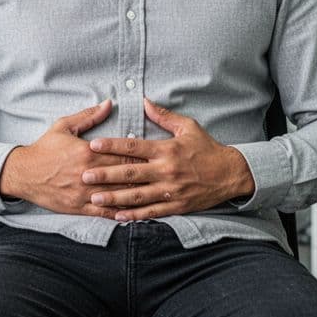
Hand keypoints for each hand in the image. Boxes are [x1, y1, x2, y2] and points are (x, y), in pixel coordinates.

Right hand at [0, 99, 147, 217]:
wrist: (23, 173)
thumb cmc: (44, 149)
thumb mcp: (63, 126)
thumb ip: (89, 116)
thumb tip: (108, 103)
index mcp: (87, 153)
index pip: (122, 154)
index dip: (142, 155)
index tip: (155, 155)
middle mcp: (88, 174)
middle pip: (125, 175)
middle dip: (144, 175)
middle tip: (161, 174)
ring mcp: (84, 193)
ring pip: (118, 195)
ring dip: (137, 195)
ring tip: (154, 194)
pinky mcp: (79, 207)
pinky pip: (104, 212)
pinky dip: (121, 212)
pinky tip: (134, 212)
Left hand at [79, 98, 254, 220]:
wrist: (231, 174)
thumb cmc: (206, 148)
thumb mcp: (188, 127)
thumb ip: (164, 116)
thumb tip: (144, 101)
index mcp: (167, 150)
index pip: (134, 147)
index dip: (112, 145)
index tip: (93, 145)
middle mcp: (167, 170)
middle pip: (131, 173)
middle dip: (106, 175)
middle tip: (84, 175)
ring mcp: (171, 190)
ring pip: (138, 195)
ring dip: (115, 198)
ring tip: (95, 198)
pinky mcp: (177, 206)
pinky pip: (153, 212)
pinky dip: (135, 215)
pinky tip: (118, 216)